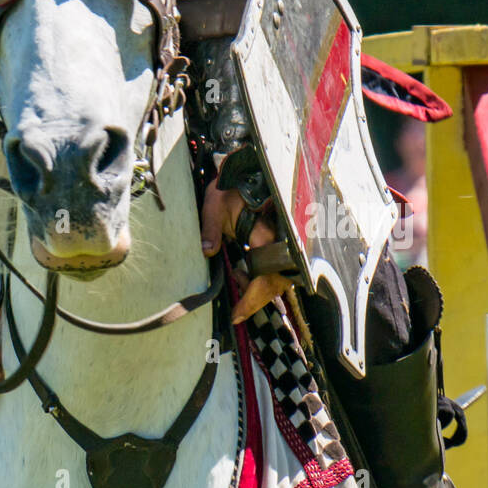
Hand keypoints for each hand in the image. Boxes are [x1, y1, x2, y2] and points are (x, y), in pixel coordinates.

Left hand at [200, 175, 289, 325]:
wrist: (245, 172)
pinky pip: (274, 267)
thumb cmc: (230, 188)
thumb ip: (210, 229)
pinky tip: (242, 270)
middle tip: (237, 310)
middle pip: (276, 284)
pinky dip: (259, 276)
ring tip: (236, 278)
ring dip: (257, 286)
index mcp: (265, 234)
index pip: (264, 277)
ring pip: (277, 278)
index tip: (237, 315)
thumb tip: (207, 250)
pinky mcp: (277, 242)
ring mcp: (280, 242)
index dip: (252, 300)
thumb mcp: (214, 206)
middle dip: (256, 299)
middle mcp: (278, 240)